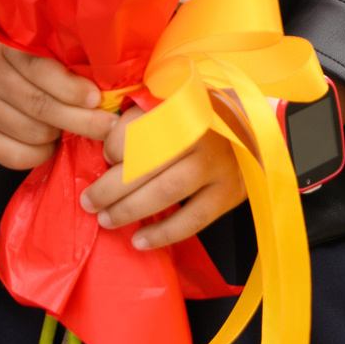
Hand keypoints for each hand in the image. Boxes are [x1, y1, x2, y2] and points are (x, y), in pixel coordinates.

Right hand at [0, 17, 115, 172]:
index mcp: (5, 47)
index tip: (97, 97)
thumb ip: (56, 57)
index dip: (70, 87)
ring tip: (73, 125)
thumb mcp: (24, 42)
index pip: (39, 68)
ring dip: (60, 135)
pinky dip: (41, 154)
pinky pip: (16, 157)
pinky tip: (50, 143)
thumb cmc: (5, 52)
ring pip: (33, 134)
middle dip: (81, 120)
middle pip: (40, 107)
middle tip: (109, 126)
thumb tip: (106, 85)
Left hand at [83, 105, 247, 250]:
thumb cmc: (202, 117)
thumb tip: (102, 143)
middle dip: (111, 186)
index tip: (104, 157)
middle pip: (147, 161)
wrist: (256, 130)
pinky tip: (139, 241)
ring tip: (106, 220)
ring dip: (130, 209)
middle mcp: (201, 131)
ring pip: (167, 191)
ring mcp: (218, 163)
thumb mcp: (173, 102)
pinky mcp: (230, 191)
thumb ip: (140, 116)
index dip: (113, 145)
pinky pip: (193, 219)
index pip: (139, 125)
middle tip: (89, 201)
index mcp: (183, 103)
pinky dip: (163, 233)